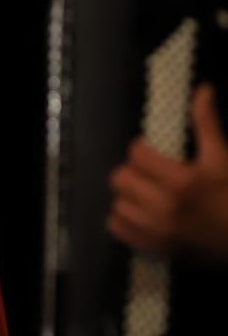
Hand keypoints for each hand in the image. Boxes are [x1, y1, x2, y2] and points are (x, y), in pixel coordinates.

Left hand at [107, 84, 227, 264]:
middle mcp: (164, 206)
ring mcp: (156, 230)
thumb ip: (207, 124)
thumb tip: (204, 90)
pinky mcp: (152, 246)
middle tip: (147, 172)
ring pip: (117, 203)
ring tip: (145, 192)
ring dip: (127, 195)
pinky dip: (123, 218)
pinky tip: (139, 211)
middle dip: (132, 171)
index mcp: (182, 181)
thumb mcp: (223, 159)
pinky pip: (117, 227)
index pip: (137, 155)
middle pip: (120, 178)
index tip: (149, 150)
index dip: (141, 148)